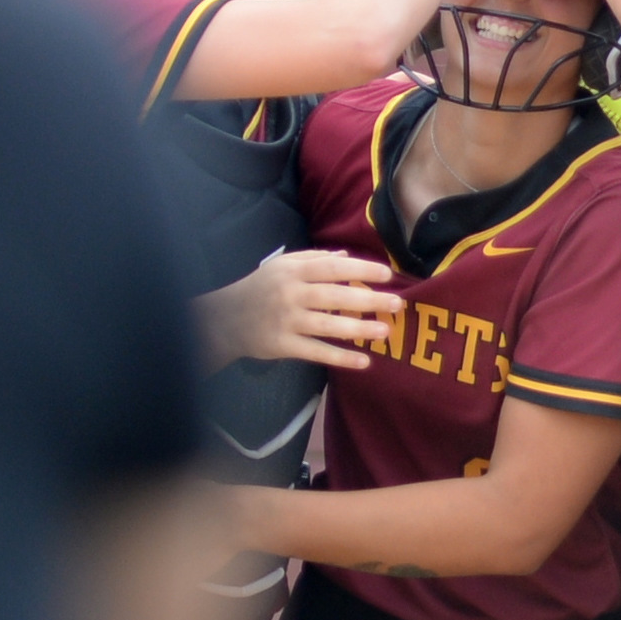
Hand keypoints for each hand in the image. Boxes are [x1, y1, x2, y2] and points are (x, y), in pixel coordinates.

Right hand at [196, 251, 402, 371]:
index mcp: (293, 270)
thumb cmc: (259, 287)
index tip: (387, 274)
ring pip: (328, 325)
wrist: (223, 318)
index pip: (332, 267)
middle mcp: (291, 294)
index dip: (361, 269)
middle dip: (368, 299)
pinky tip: (364, 361)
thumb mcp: (282, 266)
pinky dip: (341, 357)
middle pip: (335, 296)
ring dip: (359, 329)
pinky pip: (316, 352)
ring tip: (385, 331)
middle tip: (397, 303)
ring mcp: (286, 321)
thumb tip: (347, 258)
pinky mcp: (283, 346)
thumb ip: (314, 260)